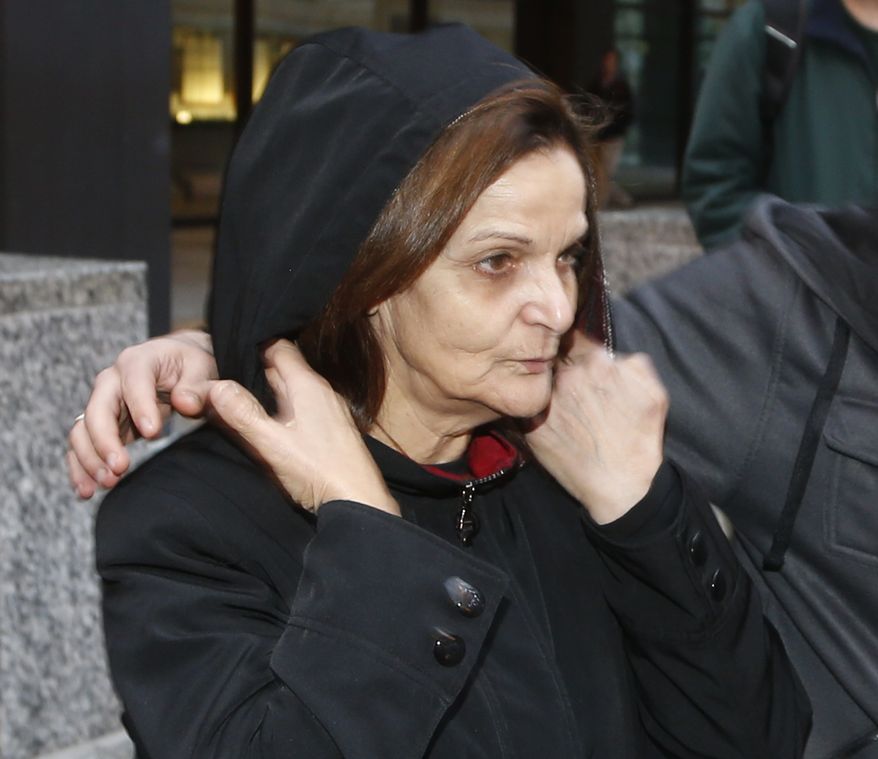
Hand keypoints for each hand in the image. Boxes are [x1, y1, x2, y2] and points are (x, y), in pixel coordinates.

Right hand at [67, 329, 216, 497]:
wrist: (177, 363)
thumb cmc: (189, 364)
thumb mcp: (200, 367)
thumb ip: (196, 386)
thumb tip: (185, 403)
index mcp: (138, 361)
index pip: (134, 383)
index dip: (140, 407)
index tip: (153, 433)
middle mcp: (112, 381)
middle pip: (97, 410)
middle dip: (104, 441)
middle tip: (120, 468)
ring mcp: (103, 404)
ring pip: (83, 430)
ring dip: (90, 459)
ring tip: (107, 483)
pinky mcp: (102, 425)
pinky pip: (82, 446)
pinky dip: (80, 468)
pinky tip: (86, 490)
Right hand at [209, 340, 398, 515]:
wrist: (358, 502)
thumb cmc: (319, 471)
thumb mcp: (272, 443)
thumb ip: (242, 414)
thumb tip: (216, 385)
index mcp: (308, 386)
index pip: (279, 348)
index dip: (253, 345)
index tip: (227, 350)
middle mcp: (322, 392)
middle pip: (283, 369)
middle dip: (255, 370)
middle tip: (223, 375)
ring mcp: (329, 411)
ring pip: (292, 390)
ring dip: (268, 392)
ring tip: (239, 398)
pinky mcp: (331, 431)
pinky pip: (301, 409)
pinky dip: (282, 409)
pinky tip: (269, 424)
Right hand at [525, 332, 667, 523]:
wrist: (621, 487)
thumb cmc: (574, 463)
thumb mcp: (532, 430)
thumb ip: (528, 396)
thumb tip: (522, 375)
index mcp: (554, 376)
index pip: (549, 347)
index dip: (551, 355)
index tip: (556, 368)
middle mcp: (585, 365)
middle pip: (578, 349)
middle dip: (577, 363)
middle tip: (584, 394)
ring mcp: (618, 369)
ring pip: (606, 357)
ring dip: (605, 372)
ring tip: (606, 404)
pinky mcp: (646, 378)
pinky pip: (635, 366)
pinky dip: (632, 380)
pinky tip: (628, 405)